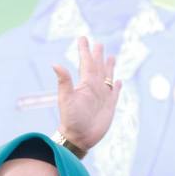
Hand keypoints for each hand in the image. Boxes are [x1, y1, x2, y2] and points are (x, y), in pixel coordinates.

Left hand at [53, 37, 118, 153]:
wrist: (79, 137)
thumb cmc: (71, 119)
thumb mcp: (66, 99)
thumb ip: (64, 81)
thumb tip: (55, 64)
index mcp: (85, 84)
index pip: (85, 63)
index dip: (84, 50)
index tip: (82, 38)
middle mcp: (94, 88)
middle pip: (97, 67)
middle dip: (97, 55)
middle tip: (98, 43)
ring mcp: (102, 97)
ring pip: (107, 77)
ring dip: (109, 67)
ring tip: (111, 57)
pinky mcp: (109, 106)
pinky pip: (115, 93)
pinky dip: (117, 87)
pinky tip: (119, 82)